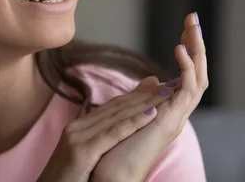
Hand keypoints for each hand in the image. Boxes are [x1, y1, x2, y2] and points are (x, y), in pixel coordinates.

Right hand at [36, 79, 176, 181]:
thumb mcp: (79, 159)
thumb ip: (93, 144)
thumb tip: (110, 139)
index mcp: (77, 129)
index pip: (112, 107)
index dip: (136, 96)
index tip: (156, 87)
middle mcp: (77, 128)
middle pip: (117, 107)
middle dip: (145, 95)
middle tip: (167, 84)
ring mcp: (77, 138)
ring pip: (118, 116)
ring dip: (145, 103)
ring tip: (166, 93)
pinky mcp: (82, 151)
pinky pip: (112, 134)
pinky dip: (134, 122)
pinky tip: (152, 113)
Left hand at [91, 12, 208, 181]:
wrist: (111, 173)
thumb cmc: (118, 148)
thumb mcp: (133, 112)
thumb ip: (144, 95)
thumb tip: (152, 78)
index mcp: (169, 108)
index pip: (185, 72)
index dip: (187, 49)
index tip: (185, 26)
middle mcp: (177, 111)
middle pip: (196, 72)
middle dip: (196, 44)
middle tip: (192, 18)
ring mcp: (177, 116)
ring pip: (199, 78)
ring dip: (197, 50)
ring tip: (192, 26)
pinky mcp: (173, 120)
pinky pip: (188, 90)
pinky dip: (186, 68)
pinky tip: (179, 48)